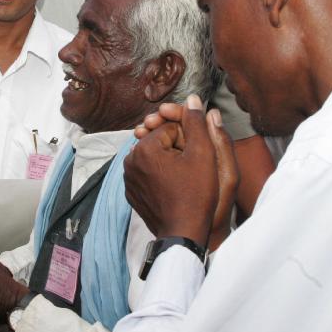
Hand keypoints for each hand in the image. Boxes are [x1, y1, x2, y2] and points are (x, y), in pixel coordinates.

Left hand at [124, 95, 236, 248]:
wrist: (183, 233)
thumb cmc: (196, 194)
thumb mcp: (204, 154)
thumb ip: (196, 122)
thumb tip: (192, 99)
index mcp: (145, 147)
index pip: (171, 128)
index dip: (190, 140)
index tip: (198, 157)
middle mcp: (130, 160)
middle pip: (161, 142)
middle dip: (178, 149)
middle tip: (194, 168)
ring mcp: (128, 179)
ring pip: (155, 158)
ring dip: (170, 162)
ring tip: (186, 178)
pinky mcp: (131, 193)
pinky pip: (147, 175)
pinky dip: (160, 177)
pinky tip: (175, 188)